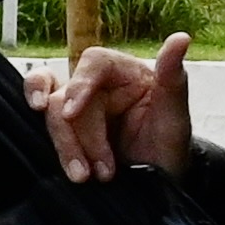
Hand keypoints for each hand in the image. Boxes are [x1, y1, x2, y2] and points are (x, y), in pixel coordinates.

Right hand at [29, 36, 191, 180]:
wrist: (159, 185)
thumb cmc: (168, 147)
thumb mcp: (175, 117)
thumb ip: (173, 78)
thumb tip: (180, 38)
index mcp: (125, 72)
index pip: (93, 62)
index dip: (79, 84)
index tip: (72, 112)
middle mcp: (98, 86)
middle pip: (66, 95)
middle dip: (80, 136)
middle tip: (102, 170)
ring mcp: (78, 109)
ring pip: (51, 115)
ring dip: (66, 147)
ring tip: (85, 176)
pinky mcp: (67, 130)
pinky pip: (43, 125)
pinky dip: (50, 142)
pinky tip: (62, 163)